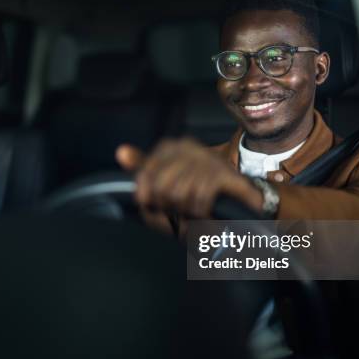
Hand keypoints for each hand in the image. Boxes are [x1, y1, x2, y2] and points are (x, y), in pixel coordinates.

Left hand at [115, 138, 262, 217]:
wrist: (236, 206)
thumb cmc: (194, 195)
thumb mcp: (163, 183)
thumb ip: (142, 169)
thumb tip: (121, 152)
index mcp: (170, 147)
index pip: (145, 172)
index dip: (146, 196)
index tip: (152, 206)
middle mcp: (188, 147)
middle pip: (161, 186)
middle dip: (168, 206)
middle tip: (178, 212)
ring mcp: (208, 159)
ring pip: (180, 193)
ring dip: (186, 211)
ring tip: (192, 212)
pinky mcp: (225, 174)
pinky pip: (201, 197)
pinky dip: (200, 211)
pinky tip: (204, 212)